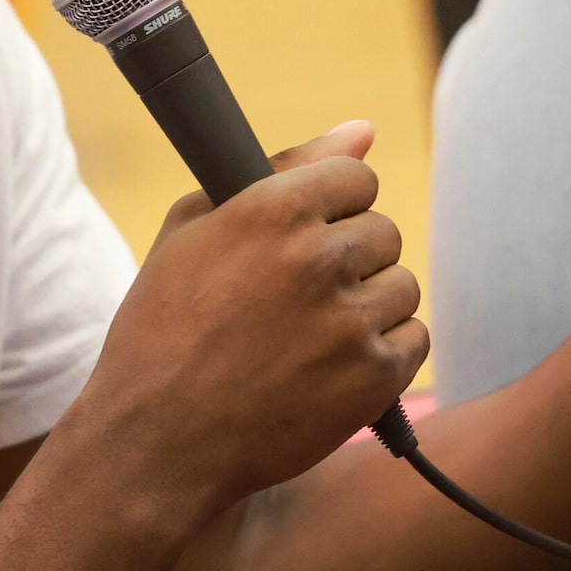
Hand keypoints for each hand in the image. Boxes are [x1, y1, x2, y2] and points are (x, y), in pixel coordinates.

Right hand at [83, 124, 426, 524]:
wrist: (157, 441)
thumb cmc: (164, 329)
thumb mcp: (194, 229)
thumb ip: (282, 167)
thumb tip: (364, 129)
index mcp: (272, 208)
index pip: (355, 176)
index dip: (331, 206)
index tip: (307, 234)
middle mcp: (318, 257)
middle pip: (384, 231)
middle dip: (348, 258)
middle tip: (297, 297)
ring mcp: (350, 322)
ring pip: (402, 286)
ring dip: (367, 306)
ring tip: (308, 338)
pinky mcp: (374, 379)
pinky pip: (413, 340)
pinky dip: (380, 354)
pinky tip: (328, 369)